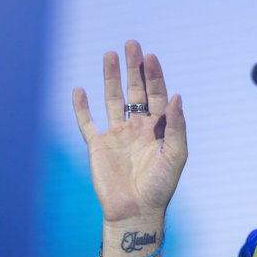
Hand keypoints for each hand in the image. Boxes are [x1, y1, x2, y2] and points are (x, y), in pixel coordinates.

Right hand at [72, 41, 186, 224]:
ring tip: (110, 54)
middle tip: (131, 44)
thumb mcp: (175, 155)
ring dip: (111, 78)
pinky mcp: (98, 146)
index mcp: (158, 129)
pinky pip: (87, 122)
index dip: (153, 75)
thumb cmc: (160, 186)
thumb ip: (176, 126)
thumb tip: (175, 96)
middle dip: (133, 68)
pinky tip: (79, 90)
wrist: (135, 211)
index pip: (156, 94)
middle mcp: (137, 128)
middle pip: (135, 90)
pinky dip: (82, 107)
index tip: (150, 56)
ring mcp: (116, 135)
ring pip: (112, 99)